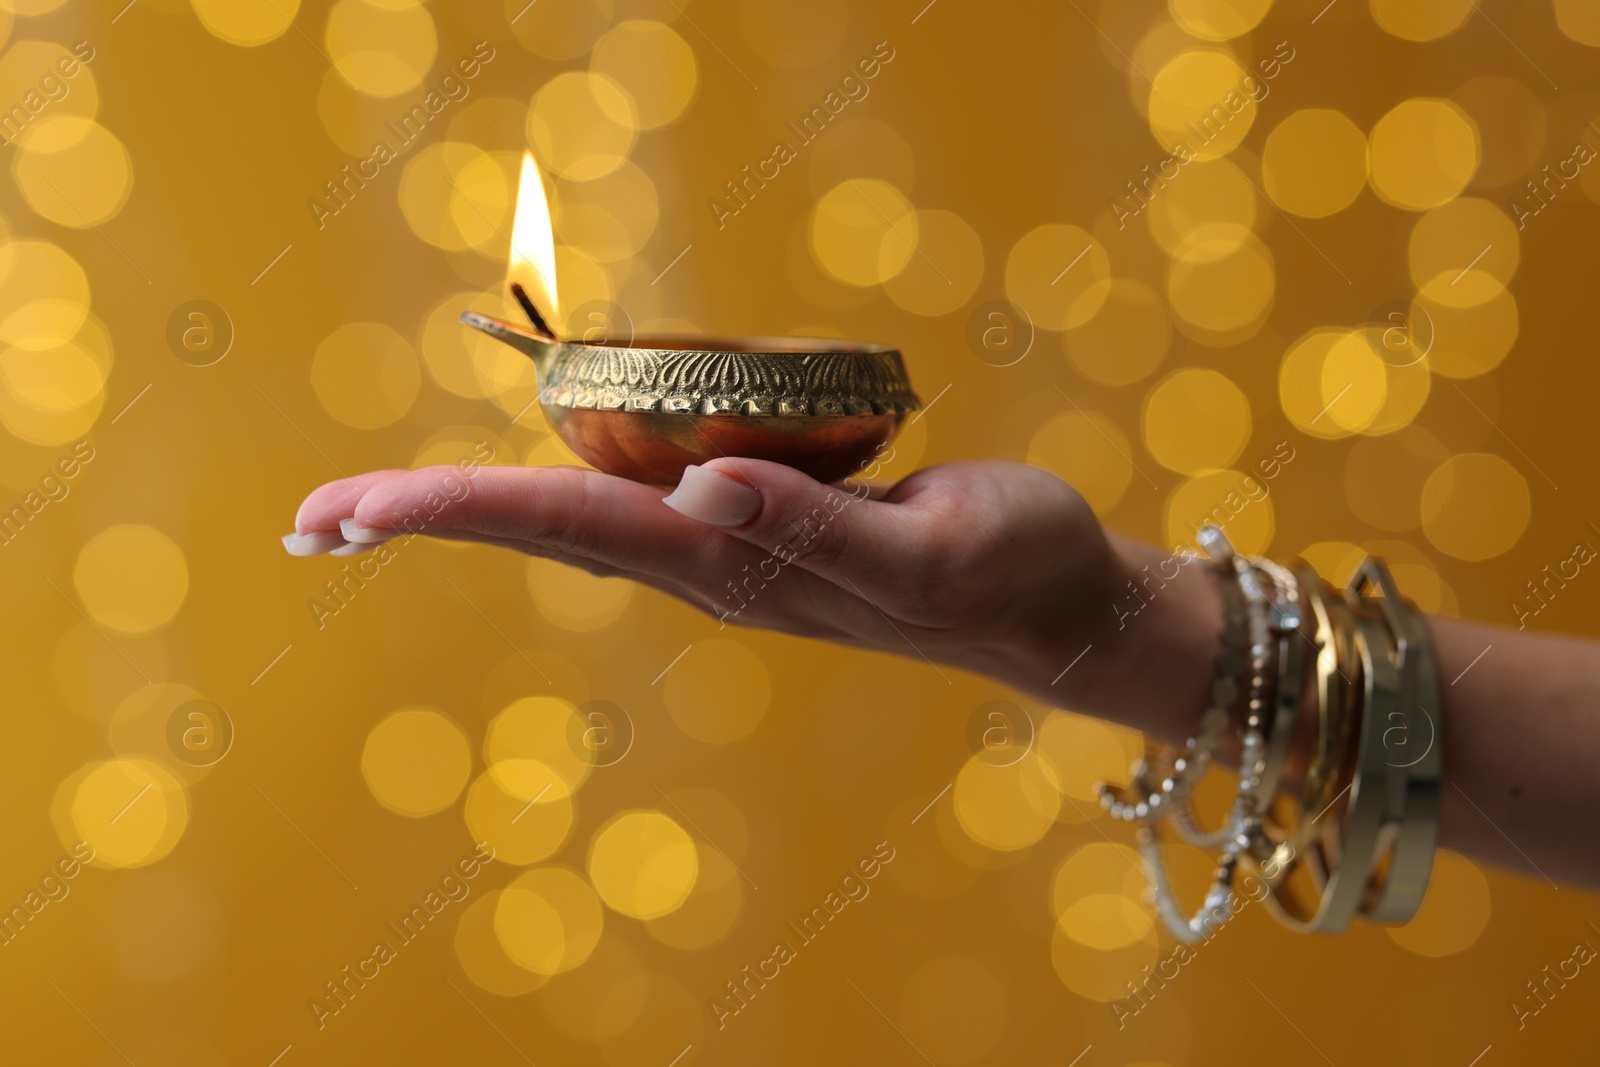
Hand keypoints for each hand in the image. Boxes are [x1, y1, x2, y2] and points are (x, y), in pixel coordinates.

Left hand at [285, 458, 1218, 739]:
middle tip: (305, 525)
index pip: (572, 524)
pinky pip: (634, 509)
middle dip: (424, 522)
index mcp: (740, 564)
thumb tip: (696, 480)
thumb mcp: (932, 545)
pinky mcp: (763, 532)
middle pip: (544, 531)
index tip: (347, 512)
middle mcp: (715, 565)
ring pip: (578, 524)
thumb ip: (814, 523)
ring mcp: (734, 555)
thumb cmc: (1013, 568)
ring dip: (472, 515)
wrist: (1056, 606)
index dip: (456, 509)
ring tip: (373, 513)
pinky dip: (552, 498)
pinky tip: (521, 495)